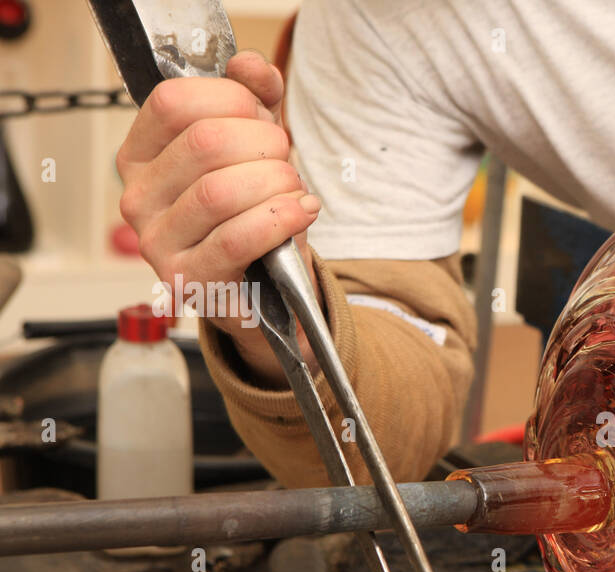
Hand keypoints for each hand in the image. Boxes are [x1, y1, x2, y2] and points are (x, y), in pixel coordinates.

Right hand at [116, 50, 320, 384]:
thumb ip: (255, 99)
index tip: (263, 116)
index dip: (230, 99)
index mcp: (141, 156)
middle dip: (264, 145)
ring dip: (276, 183)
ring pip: (220, 192)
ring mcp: (158, 243)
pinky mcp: (191, 281)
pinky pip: (238, 238)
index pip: (173, 103)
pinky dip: (281, 219)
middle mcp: (138, 198)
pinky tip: (302, 212)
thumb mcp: (255, 149)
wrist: (267, 289)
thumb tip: (251, 66)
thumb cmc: (253, 213)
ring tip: (295, 190)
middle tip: (286, 161)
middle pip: (204, 144)